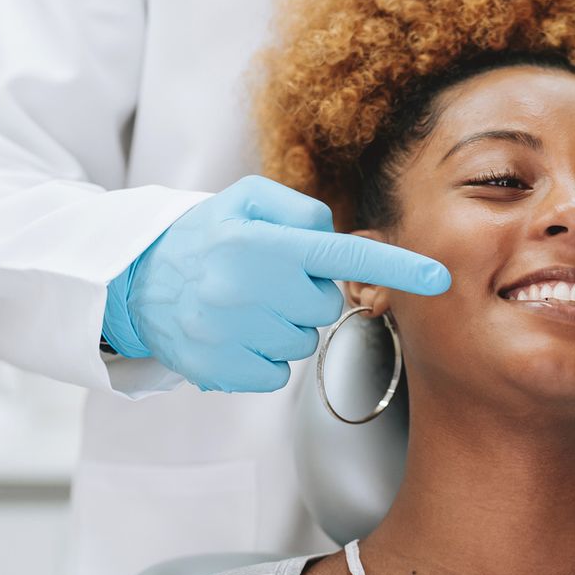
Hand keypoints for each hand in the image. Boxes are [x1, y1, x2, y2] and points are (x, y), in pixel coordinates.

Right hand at [102, 175, 449, 391]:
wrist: (136, 283)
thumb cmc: (206, 238)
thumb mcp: (246, 202)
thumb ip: (300, 211)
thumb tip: (336, 237)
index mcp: (260, 244)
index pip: (343, 255)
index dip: (397, 267)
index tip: (438, 278)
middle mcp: (246, 289)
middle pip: (325, 306)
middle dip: (305, 294)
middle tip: (266, 280)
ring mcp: (232, 334)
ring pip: (302, 341)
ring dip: (283, 325)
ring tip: (245, 306)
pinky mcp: (223, 371)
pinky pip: (276, 372)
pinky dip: (262, 357)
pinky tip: (234, 334)